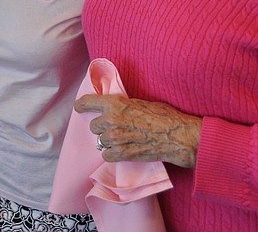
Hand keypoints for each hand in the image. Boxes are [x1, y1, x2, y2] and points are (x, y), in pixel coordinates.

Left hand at [74, 94, 202, 167]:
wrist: (178, 137)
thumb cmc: (164, 116)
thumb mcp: (140, 102)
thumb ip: (122, 106)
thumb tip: (113, 108)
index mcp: (114, 104)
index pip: (87, 102)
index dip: (81, 105)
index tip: (79, 107)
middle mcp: (110, 120)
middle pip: (93, 125)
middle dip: (102, 127)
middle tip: (116, 128)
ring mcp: (114, 138)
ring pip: (100, 140)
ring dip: (108, 141)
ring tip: (123, 140)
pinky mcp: (121, 154)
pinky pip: (106, 155)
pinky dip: (112, 154)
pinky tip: (122, 151)